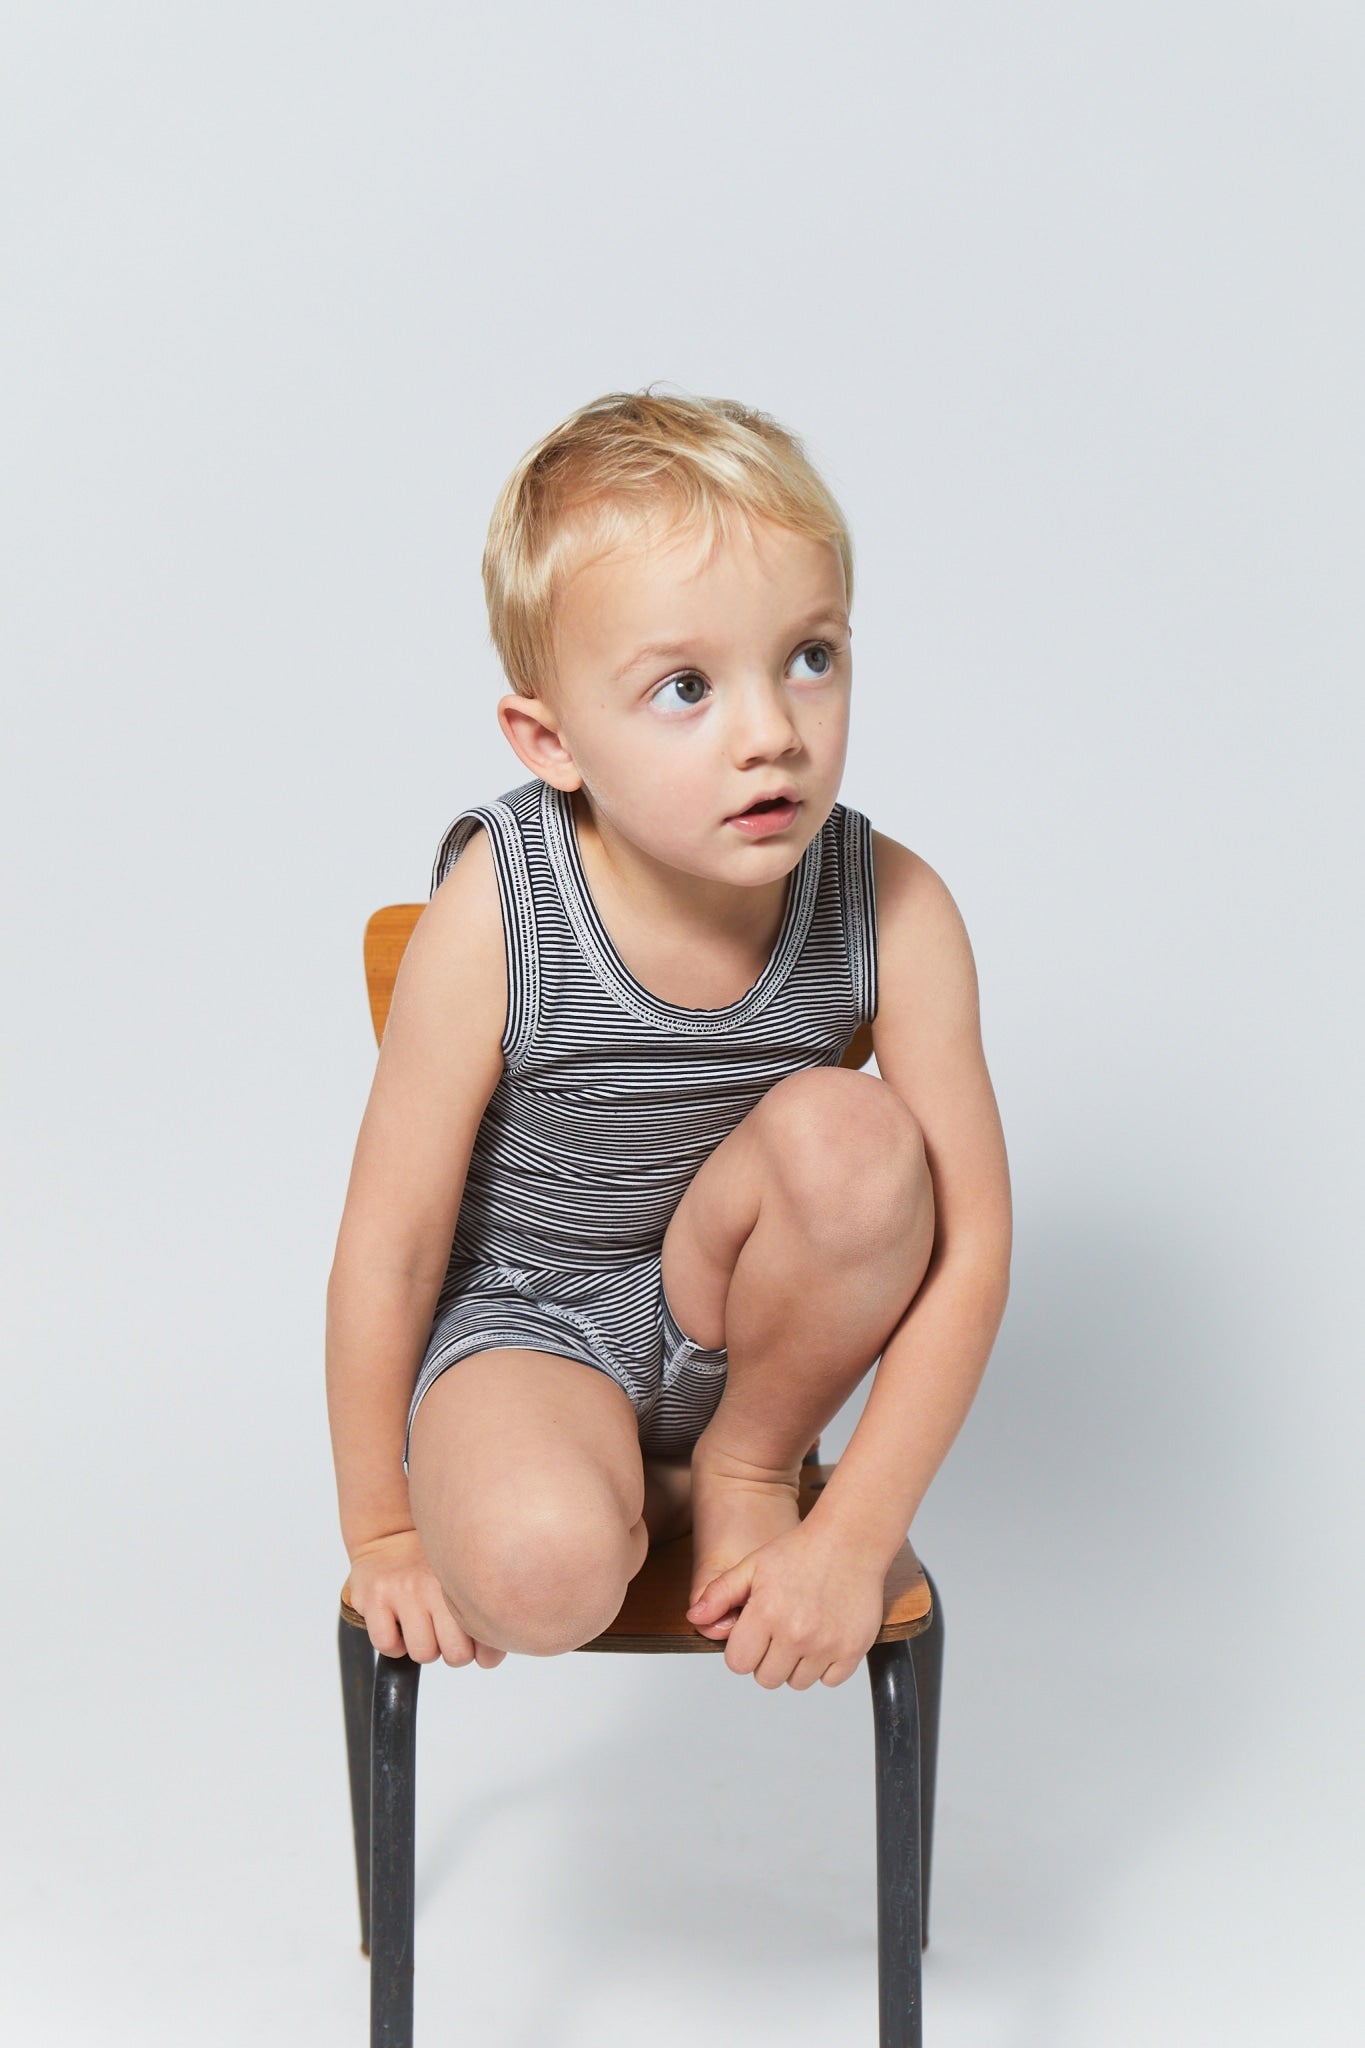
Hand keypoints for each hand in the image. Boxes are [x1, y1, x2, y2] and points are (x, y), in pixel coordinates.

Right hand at [346, 1528, 505, 1668]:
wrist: (391, 1533)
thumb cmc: (433, 1567)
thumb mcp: (463, 1580)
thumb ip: (483, 1617)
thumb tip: (488, 1660)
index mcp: (464, 1580)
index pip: (486, 1639)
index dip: (480, 1650)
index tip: (471, 1637)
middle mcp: (434, 1583)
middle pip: (457, 1654)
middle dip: (452, 1652)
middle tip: (444, 1631)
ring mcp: (403, 1589)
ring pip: (423, 1653)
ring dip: (422, 1647)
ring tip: (420, 1624)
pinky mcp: (373, 1597)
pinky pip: (387, 1644)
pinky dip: (392, 1644)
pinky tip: (397, 1624)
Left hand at [685, 1523, 886, 1688]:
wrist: (849, 1540)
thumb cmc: (801, 1551)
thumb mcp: (752, 1566)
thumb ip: (720, 1594)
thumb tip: (695, 1618)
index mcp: (766, 1614)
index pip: (739, 1664)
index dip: (743, 1650)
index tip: (754, 1635)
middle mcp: (795, 1634)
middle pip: (767, 1678)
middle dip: (768, 1659)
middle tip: (779, 1632)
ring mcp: (826, 1644)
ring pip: (798, 1683)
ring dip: (796, 1664)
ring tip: (802, 1632)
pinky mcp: (852, 1649)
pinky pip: (830, 1680)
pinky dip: (825, 1666)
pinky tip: (824, 1638)